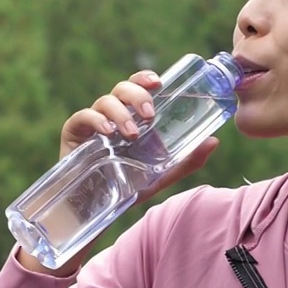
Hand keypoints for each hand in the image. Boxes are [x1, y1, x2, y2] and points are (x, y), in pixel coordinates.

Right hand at [15, 70, 221, 275]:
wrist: (97, 210)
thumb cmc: (127, 186)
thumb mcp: (160, 173)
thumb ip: (186, 159)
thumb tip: (214, 141)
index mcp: (131, 116)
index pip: (137, 86)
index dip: (145, 77)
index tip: (158, 81)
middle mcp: (111, 114)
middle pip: (121, 88)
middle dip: (137, 96)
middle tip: (151, 115)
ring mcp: (91, 123)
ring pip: (104, 101)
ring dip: (121, 113)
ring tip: (133, 134)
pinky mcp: (73, 133)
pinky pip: (82, 117)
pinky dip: (95, 120)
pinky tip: (107, 132)